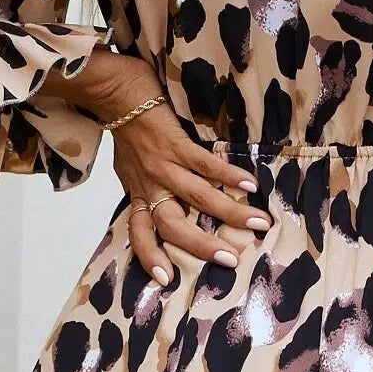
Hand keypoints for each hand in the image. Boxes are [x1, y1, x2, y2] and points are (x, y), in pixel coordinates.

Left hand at [54, 50, 270, 282]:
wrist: (114, 91)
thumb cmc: (123, 128)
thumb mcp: (127, 166)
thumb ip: (144, 186)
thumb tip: (163, 202)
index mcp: (137, 191)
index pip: (138, 232)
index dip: (149, 256)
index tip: (166, 279)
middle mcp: (149, 184)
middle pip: (173, 225)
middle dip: (202, 246)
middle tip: (231, 261)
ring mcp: (163, 165)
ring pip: (197, 197)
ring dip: (229, 213)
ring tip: (258, 224)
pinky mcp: (176, 142)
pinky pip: (204, 164)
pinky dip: (228, 175)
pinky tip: (250, 184)